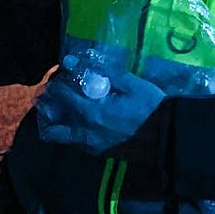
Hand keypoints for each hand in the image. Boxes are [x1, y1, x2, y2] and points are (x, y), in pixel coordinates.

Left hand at [36, 66, 164, 154]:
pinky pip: (76, 142)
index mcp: (91, 114)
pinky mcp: (99, 152)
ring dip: (56, 123)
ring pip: (60, 138)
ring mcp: (91, 146)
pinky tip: (82, 119)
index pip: (59, 97)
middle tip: (52, 98)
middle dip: (46, 112)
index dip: (55, 83)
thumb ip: (101, 71)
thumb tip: (71, 60)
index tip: (60, 76)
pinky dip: (72, 131)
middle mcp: (85, 134)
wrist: (168, 139)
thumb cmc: (151, 108)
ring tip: (62, 109)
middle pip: (50, 129)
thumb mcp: (130, 83)